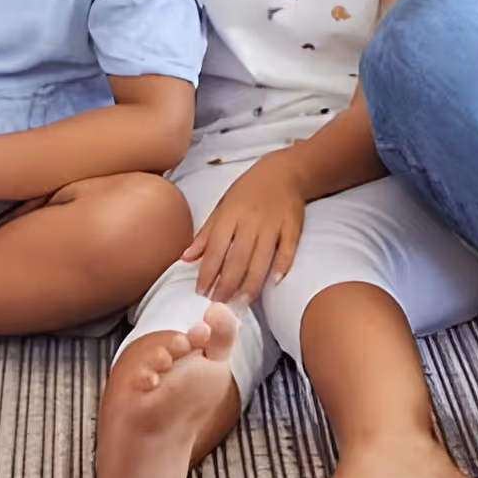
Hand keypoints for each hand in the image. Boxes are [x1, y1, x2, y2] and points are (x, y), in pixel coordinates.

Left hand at [183, 152, 306, 304]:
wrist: (283, 172)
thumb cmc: (248, 191)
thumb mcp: (222, 207)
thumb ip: (205, 234)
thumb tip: (185, 258)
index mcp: (230, 215)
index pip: (215, 249)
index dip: (207, 273)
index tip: (201, 292)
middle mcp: (250, 221)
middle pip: (237, 259)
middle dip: (227, 285)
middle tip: (219, 305)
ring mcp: (273, 224)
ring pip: (261, 259)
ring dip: (250, 283)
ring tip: (241, 302)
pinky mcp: (292, 226)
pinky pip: (287, 249)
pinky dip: (281, 266)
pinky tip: (274, 282)